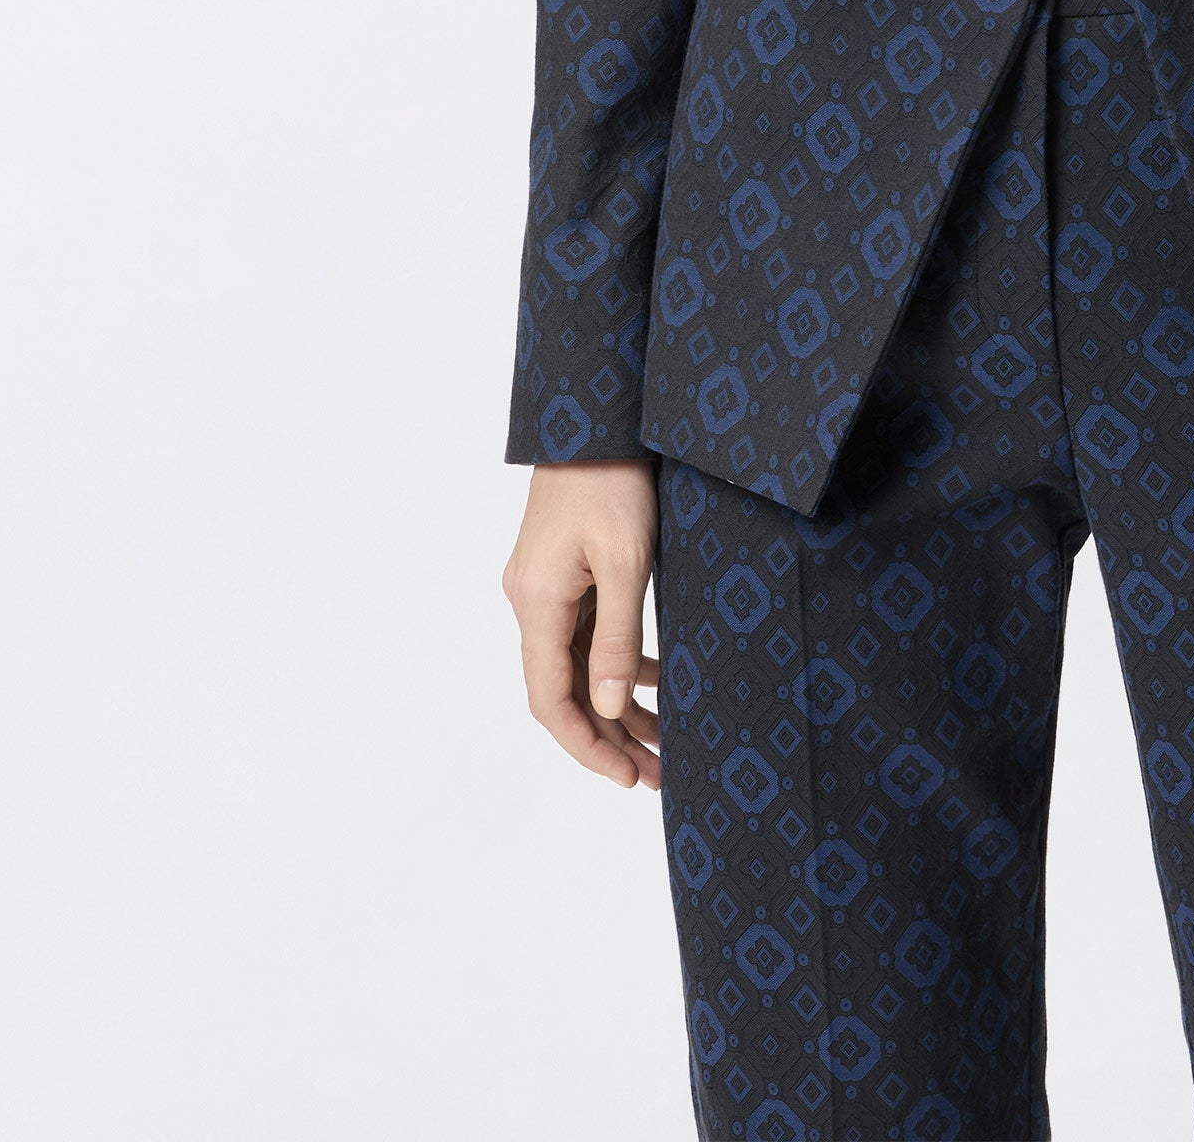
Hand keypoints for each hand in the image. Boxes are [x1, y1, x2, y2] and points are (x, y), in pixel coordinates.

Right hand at [502, 458, 661, 790]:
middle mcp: (531, 601)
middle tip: (655, 775)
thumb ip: (617, 637)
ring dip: (616, 703)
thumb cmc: (614, 480)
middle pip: (565, 690)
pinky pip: (585, 634)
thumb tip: (611, 708)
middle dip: (609, 737)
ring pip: (577, 665)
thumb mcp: (625, 560)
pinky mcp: (563, 571)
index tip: (626, 778)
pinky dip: (615, 662)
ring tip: (662, 742)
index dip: (587, 746)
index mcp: (538, 603)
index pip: (552, 700)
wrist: (596, 414)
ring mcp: (544, 586)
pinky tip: (652, 680)